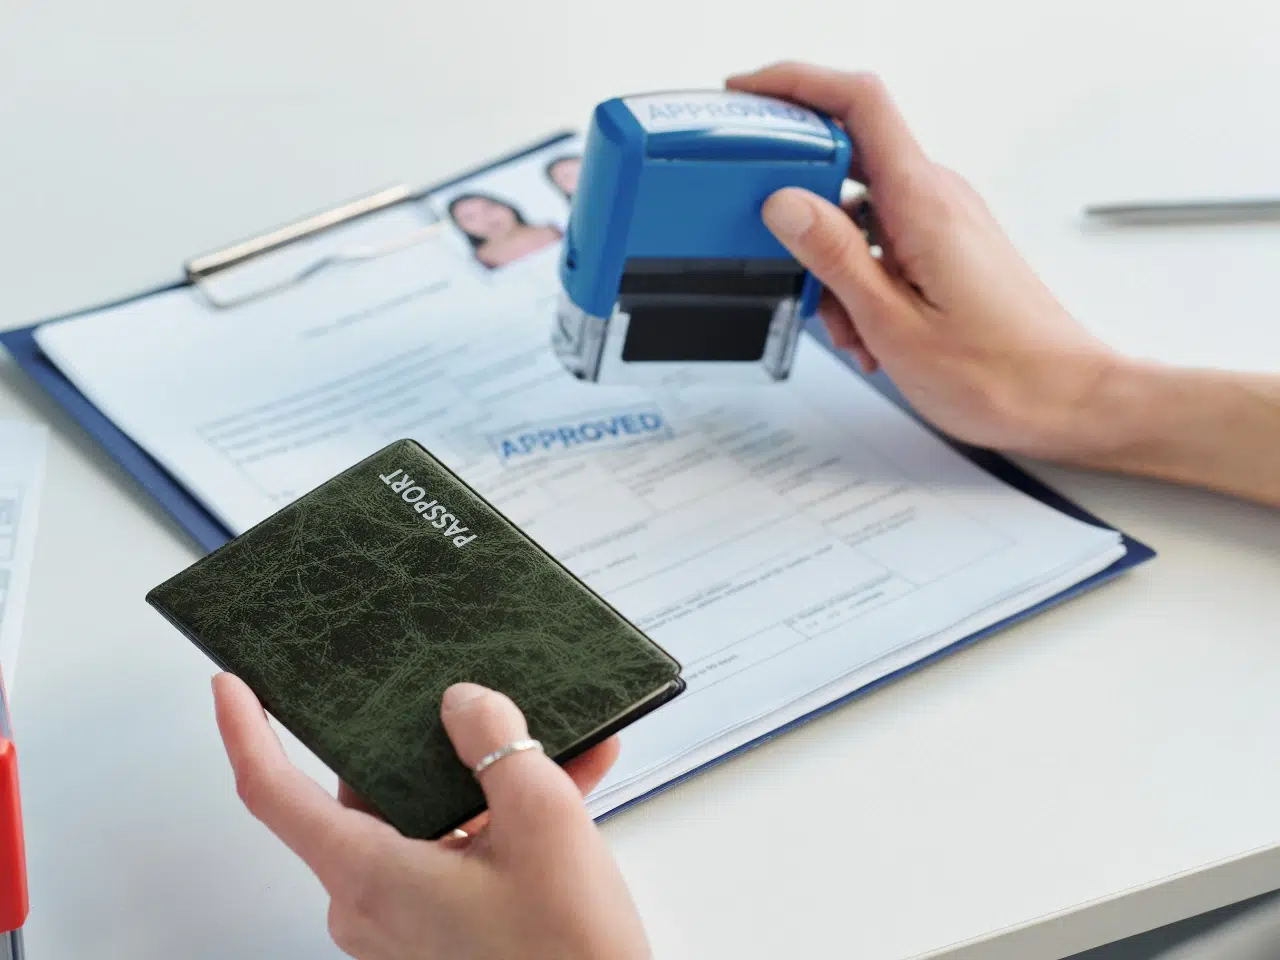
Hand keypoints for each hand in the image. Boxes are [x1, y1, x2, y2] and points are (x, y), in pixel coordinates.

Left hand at [213, 673, 649, 959]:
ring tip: (552, 747)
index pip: (275, 795)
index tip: (231, 688)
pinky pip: (458, 852)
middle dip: (429, 743)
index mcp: (370, 875)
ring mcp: (405, 921)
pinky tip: (568, 782)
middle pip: (371, 792)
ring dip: (487, 781)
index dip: (246, 733)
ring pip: (427, 819)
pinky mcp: (440, 929)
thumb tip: (464, 702)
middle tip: (469, 704)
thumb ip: (494, 742)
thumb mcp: (542, 819)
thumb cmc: (565, 952)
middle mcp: (371, 903)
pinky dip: (503, 820)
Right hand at [727, 62, 1119, 460]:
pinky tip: (869, 333)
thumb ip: (834, 257)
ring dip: (835, 267)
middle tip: (789, 266)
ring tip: (850, 330)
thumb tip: (784, 203)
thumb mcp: (893, 323)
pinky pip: (885, 242)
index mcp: (923, 202)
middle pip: (848, 160)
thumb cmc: (999, 375)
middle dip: (804, 215)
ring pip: (861, 214)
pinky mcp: (948, 246)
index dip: (796, 84)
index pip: (857, 103)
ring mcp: (944, 220)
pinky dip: (862, 280)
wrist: (1066, 400)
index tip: (749, 94)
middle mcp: (937, 197)